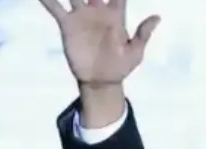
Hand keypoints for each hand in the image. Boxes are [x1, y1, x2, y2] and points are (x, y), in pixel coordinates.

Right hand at [38, 0, 160, 86]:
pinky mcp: (68, 25)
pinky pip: (56, 8)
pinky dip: (48, 0)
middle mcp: (97, 12)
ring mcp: (81, 17)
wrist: (101, 82)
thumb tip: (157, 17)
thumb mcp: (135, 53)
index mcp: (116, 15)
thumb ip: (143, 34)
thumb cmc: (121, 67)